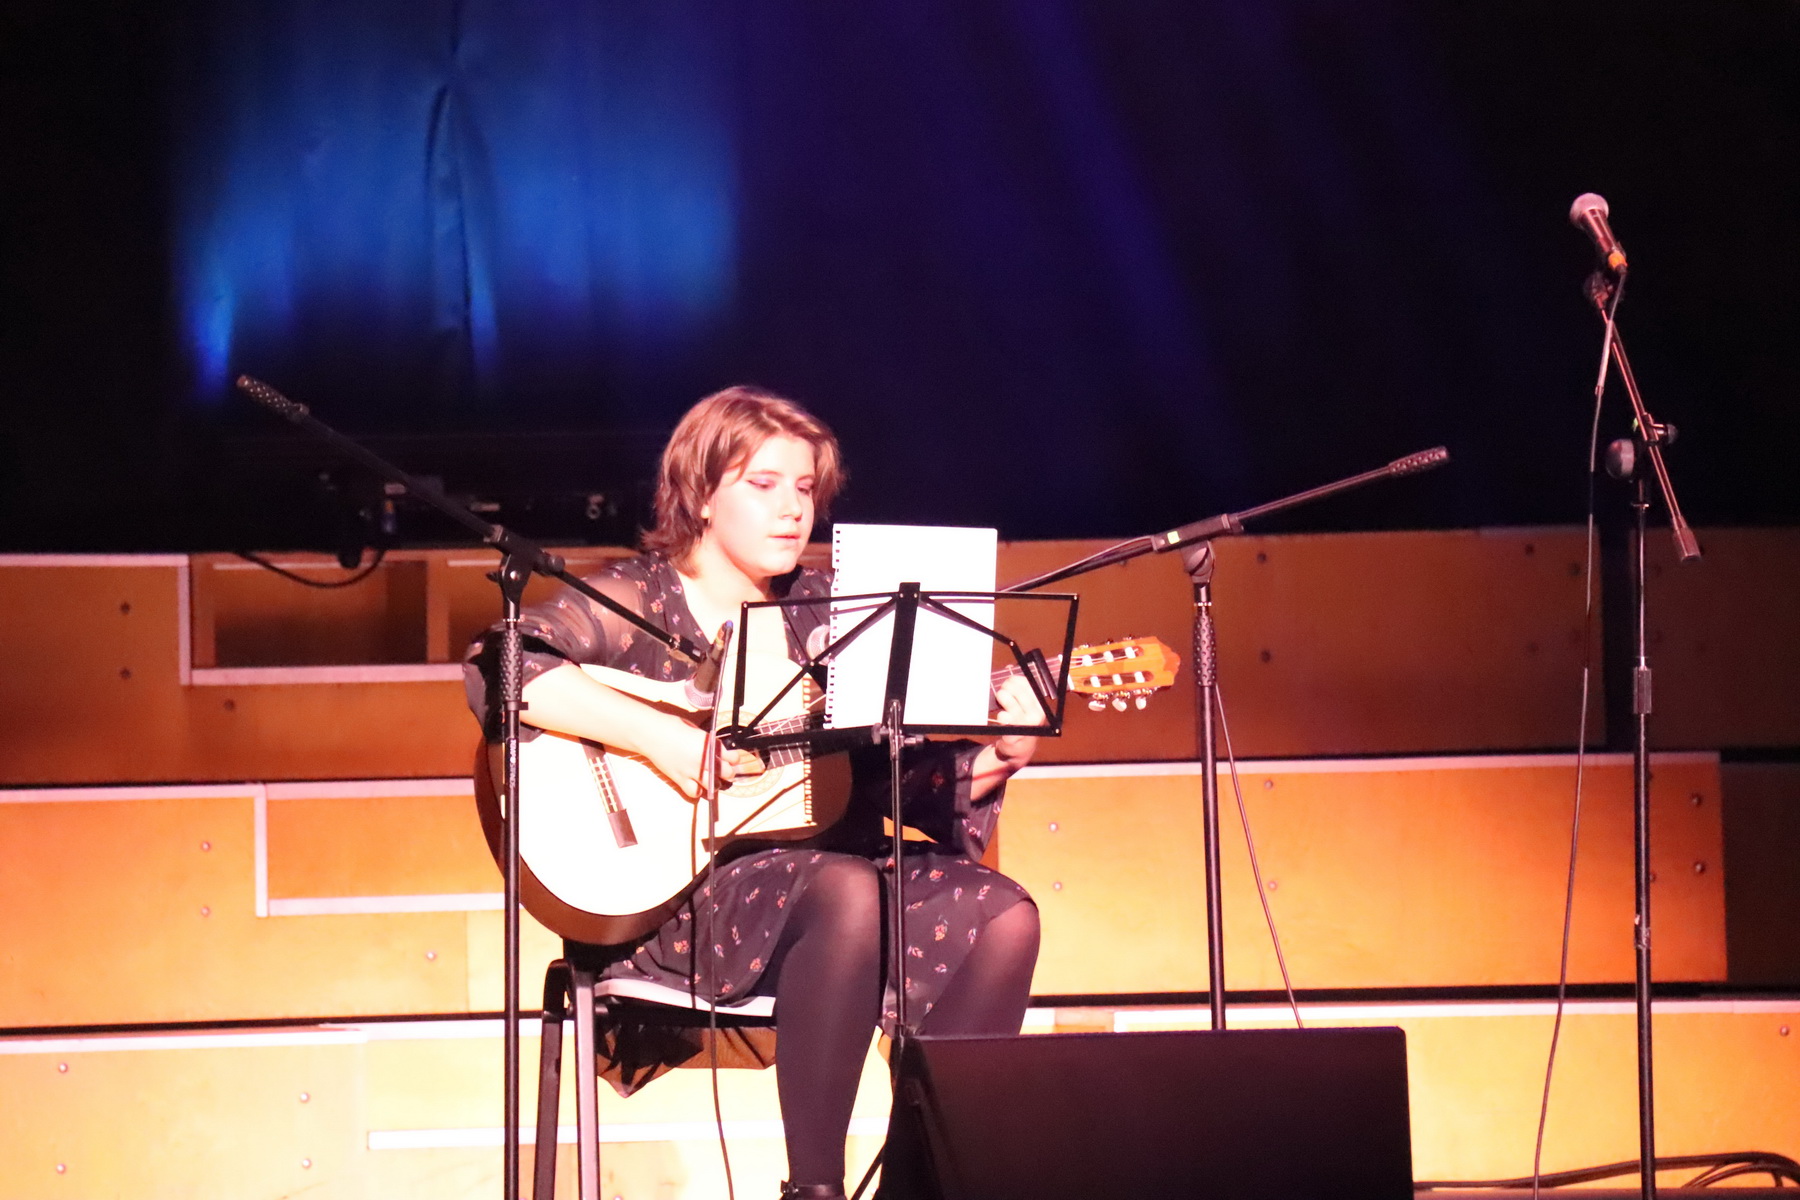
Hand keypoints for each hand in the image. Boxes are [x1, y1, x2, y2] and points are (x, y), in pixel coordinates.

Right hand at [639, 717, 763, 799]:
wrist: (650, 733)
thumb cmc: (672, 726)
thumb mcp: (696, 730)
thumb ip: (708, 741)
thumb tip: (715, 749)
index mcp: (710, 744)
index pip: (733, 757)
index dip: (733, 759)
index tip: (729, 759)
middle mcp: (705, 759)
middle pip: (727, 773)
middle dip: (726, 772)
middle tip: (721, 769)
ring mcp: (692, 771)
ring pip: (714, 785)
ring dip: (714, 783)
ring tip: (709, 778)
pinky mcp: (680, 779)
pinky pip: (695, 792)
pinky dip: (696, 790)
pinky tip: (693, 784)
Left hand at [989, 674, 1041, 770]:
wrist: (1019, 749)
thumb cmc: (1021, 723)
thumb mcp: (1026, 707)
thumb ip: (1020, 689)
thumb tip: (1009, 668)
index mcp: (1041, 704)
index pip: (1026, 683)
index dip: (1013, 680)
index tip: (1008, 682)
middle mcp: (1036, 713)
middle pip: (1014, 688)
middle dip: (1005, 688)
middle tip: (1002, 693)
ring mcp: (1026, 724)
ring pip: (1006, 698)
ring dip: (1001, 700)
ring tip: (1002, 705)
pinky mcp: (1015, 733)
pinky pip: (1002, 716)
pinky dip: (1000, 716)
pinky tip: (1003, 720)